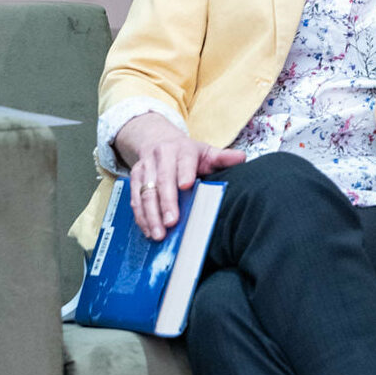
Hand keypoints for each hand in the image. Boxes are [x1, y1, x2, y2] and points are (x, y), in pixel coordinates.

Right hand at [114, 112, 244, 239]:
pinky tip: (147, 230)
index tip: (186, 186)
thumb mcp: (205, 151)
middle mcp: (161, 156)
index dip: (185, 173)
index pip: (184, 161)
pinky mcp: (134, 178)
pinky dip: (141, 217)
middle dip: (166, 202)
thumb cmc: (186, 153)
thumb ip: (222, 157)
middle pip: (163, 180)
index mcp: (182, 149)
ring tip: (158, 234)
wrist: (157, 140)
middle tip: (171, 222)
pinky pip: (135, 199)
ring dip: (151, 215)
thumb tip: (241, 158)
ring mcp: (145, 167)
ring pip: (146, 192)